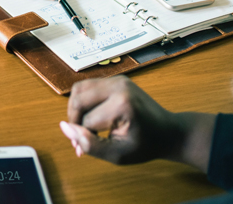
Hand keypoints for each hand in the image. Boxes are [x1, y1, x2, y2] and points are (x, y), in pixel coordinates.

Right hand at [59, 76, 214, 170]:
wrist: (168, 132)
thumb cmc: (145, 145)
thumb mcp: (117, 154)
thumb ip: (89, 144)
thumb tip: (64, 127)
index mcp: (121, 105)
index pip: (86, 120)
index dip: (83, 137)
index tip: (85, 150)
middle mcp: (118, 86)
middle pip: (78, 98)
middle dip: (74, 119)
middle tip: (80, 137)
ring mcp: (117, 79)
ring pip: (79, 89)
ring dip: (76, 108)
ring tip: (85, 125)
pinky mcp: (116, 79)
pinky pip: (88, 86)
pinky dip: (84, 101)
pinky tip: (92, 116)